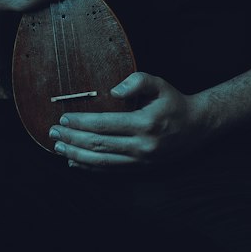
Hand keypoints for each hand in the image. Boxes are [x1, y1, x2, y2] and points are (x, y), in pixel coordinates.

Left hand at [50, 72, 211, 167]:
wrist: (197, 127)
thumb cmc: (173, 102)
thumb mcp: (159, 84)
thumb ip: (137, 81)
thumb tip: (113, 91)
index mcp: (145, 123)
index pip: (104, 124)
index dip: (81, 122)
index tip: (64, 117)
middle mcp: (142, 145)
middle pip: (98, 144)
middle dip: (72, 138)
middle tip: (53, 132)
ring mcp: (141, 160)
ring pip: (101, 161)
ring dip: (75, 154)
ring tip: (58, 146)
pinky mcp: (140, 168)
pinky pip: (110, 170)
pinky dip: (89, 167)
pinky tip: (74, 161)